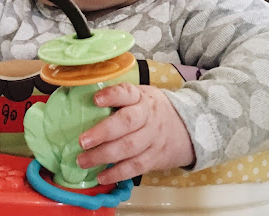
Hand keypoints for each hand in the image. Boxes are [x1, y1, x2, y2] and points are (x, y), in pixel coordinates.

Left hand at [76, 83, 194, 184]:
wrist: (186, 128)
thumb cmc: (151, 109)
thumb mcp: (140, 96)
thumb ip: (118, 98)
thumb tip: (82, 100)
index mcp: (141, 97)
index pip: (127, 93)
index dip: (111, 95)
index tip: (95, 100)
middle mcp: (148, 116)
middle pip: (127, 123)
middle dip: (103, 132)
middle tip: (82, 141)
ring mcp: (153, 138)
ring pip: (129, 148)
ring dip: (104, 156)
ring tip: (83, 161)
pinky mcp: (155, 158)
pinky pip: (135, 167)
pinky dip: (117, 173)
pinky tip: (101, 176)